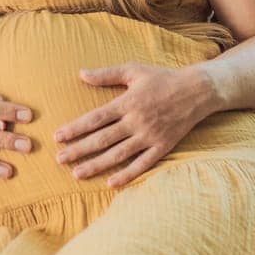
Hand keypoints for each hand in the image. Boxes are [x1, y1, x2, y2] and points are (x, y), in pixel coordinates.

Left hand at [53, 63, 209, 187]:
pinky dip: (127, 174)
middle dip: (79, 150)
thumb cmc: (162, 79)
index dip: (75, 128)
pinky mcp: (163, 147)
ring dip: (97, 165)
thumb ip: (107, 74)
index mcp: (127, 102)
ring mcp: (150, 136)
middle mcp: (137, 121)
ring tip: (77, 174)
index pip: (95, 118)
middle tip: (59, 159)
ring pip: (118, 155)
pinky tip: (111, 183)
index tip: (58, 137)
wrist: (197, 91)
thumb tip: (81, 73)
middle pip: (102, 139)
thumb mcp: (134, 70)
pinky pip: (142, 164)